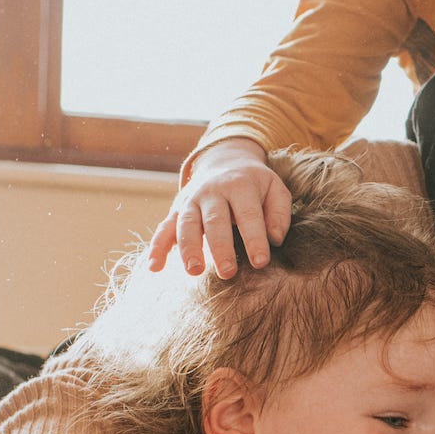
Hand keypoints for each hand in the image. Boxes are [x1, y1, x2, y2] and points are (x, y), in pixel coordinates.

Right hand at [148, 138, 291, 277]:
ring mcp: (191, 201)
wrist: (225, 161)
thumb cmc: (256, 185)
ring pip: (186, 224)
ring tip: (194, 271)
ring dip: (188, 248)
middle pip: (214, 220)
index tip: (261, 262)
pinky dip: (157, 247)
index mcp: (240, 185)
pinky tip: (155, 267)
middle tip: (227, 272)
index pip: (248, 214)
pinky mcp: (176, 210)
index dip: (254, 238)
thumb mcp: (275, 189)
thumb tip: (275, 239)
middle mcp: (212, 192)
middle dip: (220, 247)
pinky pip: (164, 228)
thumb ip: (279, 213)